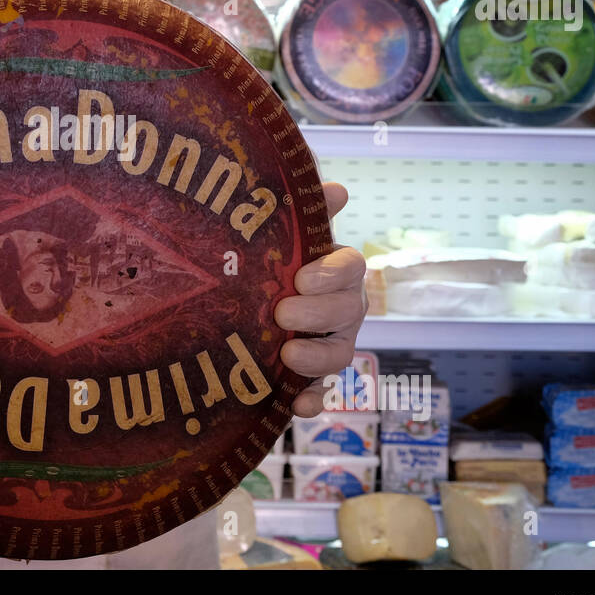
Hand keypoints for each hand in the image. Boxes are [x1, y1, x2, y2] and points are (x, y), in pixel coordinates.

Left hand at [273, 181, 367, 417]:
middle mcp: (342, 307)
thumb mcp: (285, 231)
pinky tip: (297, 406)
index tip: (301, 277)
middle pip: (348, 312)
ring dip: (318, 358)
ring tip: (288, 355)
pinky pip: (321, 393)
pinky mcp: (311, 376)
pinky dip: (312, 401)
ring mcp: (331, 342)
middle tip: (282, 313)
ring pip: (340, 354)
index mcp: (337, 270)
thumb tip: (335, 188)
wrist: (244, 295)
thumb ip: (306, 209)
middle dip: (318, 314)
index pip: (351, 266)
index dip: (332, 273)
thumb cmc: (274, 258)